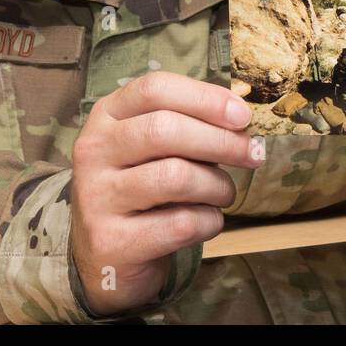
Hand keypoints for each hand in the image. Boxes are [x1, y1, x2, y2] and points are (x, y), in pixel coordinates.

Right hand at [69, 72, 262, 315]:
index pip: (154, 89)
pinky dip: (208, 222)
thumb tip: (240, 118)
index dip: (204, 98)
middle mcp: (93, 151)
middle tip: (252, 155)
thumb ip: (189, 126)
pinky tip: (207, 221)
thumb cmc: (144, 190)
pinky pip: (180, 223)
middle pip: (164, 129)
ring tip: (224, 193)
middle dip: (221, 141)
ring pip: (175, 177)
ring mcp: (97, 197)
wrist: (109, 256)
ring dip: (217, 185)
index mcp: (106, 116)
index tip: (243, 115)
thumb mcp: (153, 149)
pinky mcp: (112, 241)